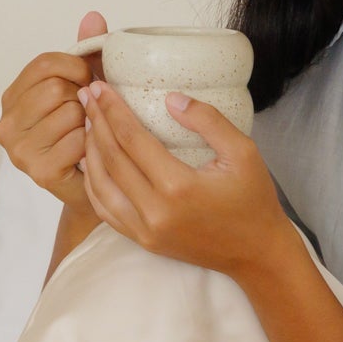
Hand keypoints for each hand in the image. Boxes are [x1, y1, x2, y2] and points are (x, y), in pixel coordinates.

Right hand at [0, 10, 109, 214]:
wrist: (93, 184)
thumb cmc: (85, 132)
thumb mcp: (82, 87)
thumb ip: (84, 53)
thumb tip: (94, 16)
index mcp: (11, 98)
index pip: (44, 64)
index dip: (75, 67)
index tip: (87, 81)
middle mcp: (6, 124)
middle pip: (55, 88)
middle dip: (83, 97)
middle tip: (88, 112)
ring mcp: (19, 151)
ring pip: (70, 114)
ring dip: (90, 121)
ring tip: (88, 133)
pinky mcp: (39, 172)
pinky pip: (78, 140)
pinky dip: (92, 142)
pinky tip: (89, 151)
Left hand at [78, 76, 292, 282]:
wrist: (256, 253)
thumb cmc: (253, 200)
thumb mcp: (244, 152)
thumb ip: (208, 121)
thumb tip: (170, 97)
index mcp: (178, 187)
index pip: (132, 139)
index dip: (113, 110)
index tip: (100, 87)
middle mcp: (154, 211)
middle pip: (111, 158)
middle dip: (96, 123)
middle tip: (86, 96)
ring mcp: (144, 230)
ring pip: (100, 185)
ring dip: (90, 151)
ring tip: (87, 122)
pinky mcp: (142, 241)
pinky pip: (105, 209)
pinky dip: (93, 183)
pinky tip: (91, 161)